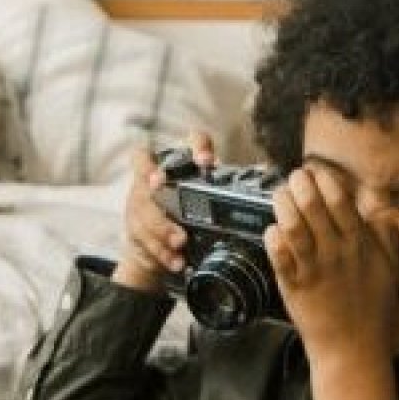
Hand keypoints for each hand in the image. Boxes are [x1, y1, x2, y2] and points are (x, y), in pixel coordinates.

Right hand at [112, 132, 215, 293]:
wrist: (159, 241)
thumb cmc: (190, 213)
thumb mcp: (210, 199)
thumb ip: (229, 185)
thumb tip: (265, 171)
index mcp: (186, 161)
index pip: (193, 139)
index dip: (197, 147)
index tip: (206, 162)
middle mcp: (158, 173)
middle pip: (152, 175)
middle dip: (162, 189)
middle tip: (175, 212)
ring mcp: (141, 196)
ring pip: (144, 208)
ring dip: (162, 228)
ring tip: (179, 244)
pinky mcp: (133, 221)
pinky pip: (141, 233)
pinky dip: (158, 249)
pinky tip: (174, 259)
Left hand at [264, 165, 397, 363]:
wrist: (353, 350)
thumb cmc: (372, 312)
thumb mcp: (389, 271)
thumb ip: (385, 237)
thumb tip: (380, 210)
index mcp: (359, 246)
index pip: (340, 202)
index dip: (325, 181)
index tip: (317, 173)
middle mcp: (335, 254)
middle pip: (312, 207)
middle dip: (299, 185)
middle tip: (293, 178)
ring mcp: (313, 270)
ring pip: (292, 226)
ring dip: (282, 205)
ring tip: (279, 196)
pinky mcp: (294, 287)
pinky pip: (278, 256)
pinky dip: (273, 239)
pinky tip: (272, 230)